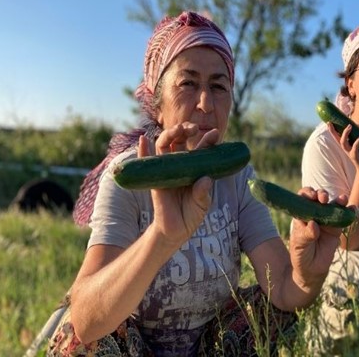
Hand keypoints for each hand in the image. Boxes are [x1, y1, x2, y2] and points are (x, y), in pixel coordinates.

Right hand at [138, 123, 219, 244]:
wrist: (175, 230)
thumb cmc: (191, 215)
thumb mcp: (202, 205)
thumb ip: (203, 193)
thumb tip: (205, 180)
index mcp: (195, 168)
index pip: (201, 150)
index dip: (207, 141)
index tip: (215, 134)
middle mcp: (180, 165)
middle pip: (181, 141)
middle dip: (186, 130)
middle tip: (194, 128)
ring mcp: (166, 170)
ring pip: (165, 146)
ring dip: (170, 134)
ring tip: (177, 129)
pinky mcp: (153, 178)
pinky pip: (147, 162)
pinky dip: (143, 150)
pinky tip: (143, 140)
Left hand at [288, 187, 345, 288]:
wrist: (312, 270)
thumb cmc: (301, 255)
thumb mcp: (299, 247)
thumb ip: (305, 235)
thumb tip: (313, 225)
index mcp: (302, 215)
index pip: (303, 198)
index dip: (307, 194)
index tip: (312, 197)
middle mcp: (314, 214)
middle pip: (319, 198)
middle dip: (322, 195)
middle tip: (324, 199)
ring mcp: (327, 220)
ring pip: (333, 205)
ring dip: (338, 200)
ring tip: (342, 199)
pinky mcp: (337, 228)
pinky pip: (345, 218)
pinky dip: (350, 212)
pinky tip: (354, 209)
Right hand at [327, 123, 358, 172]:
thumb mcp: (358, 144)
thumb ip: (357, 135)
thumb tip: (358, 124)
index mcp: (345, 146)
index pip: (336, 137)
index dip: (332, 130)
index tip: (328, 122)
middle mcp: (345, 149)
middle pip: (338, 139)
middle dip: (334, 131)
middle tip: (335, 123)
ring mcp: (349, 153)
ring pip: (343, 143)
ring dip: (345, 134)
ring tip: (350, 126)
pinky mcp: (355, 156)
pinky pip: (355, 147)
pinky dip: (358, 140)